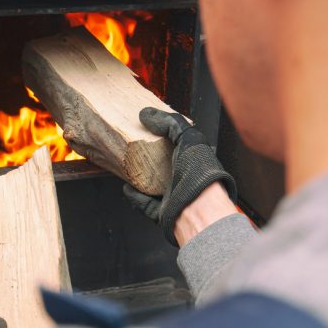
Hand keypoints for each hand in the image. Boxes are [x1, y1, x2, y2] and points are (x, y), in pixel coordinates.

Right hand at [123, 107, 236, 246]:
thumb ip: (171, 123)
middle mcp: (186, 180)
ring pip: (153, 186)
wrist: (197, 208)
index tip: (149, 131)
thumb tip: (147, 114)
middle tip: (135, 148)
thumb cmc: (200, 174)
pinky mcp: (162, 213)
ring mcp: (174, 198)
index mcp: (196, 162)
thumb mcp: (189, 138)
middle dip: (150, 158)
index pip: (180, 146)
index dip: (166, 138)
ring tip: (128, 167)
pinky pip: (144, 204)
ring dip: (141, 178)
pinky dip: (134, 196)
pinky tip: (127, 187)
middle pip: (164, 166)